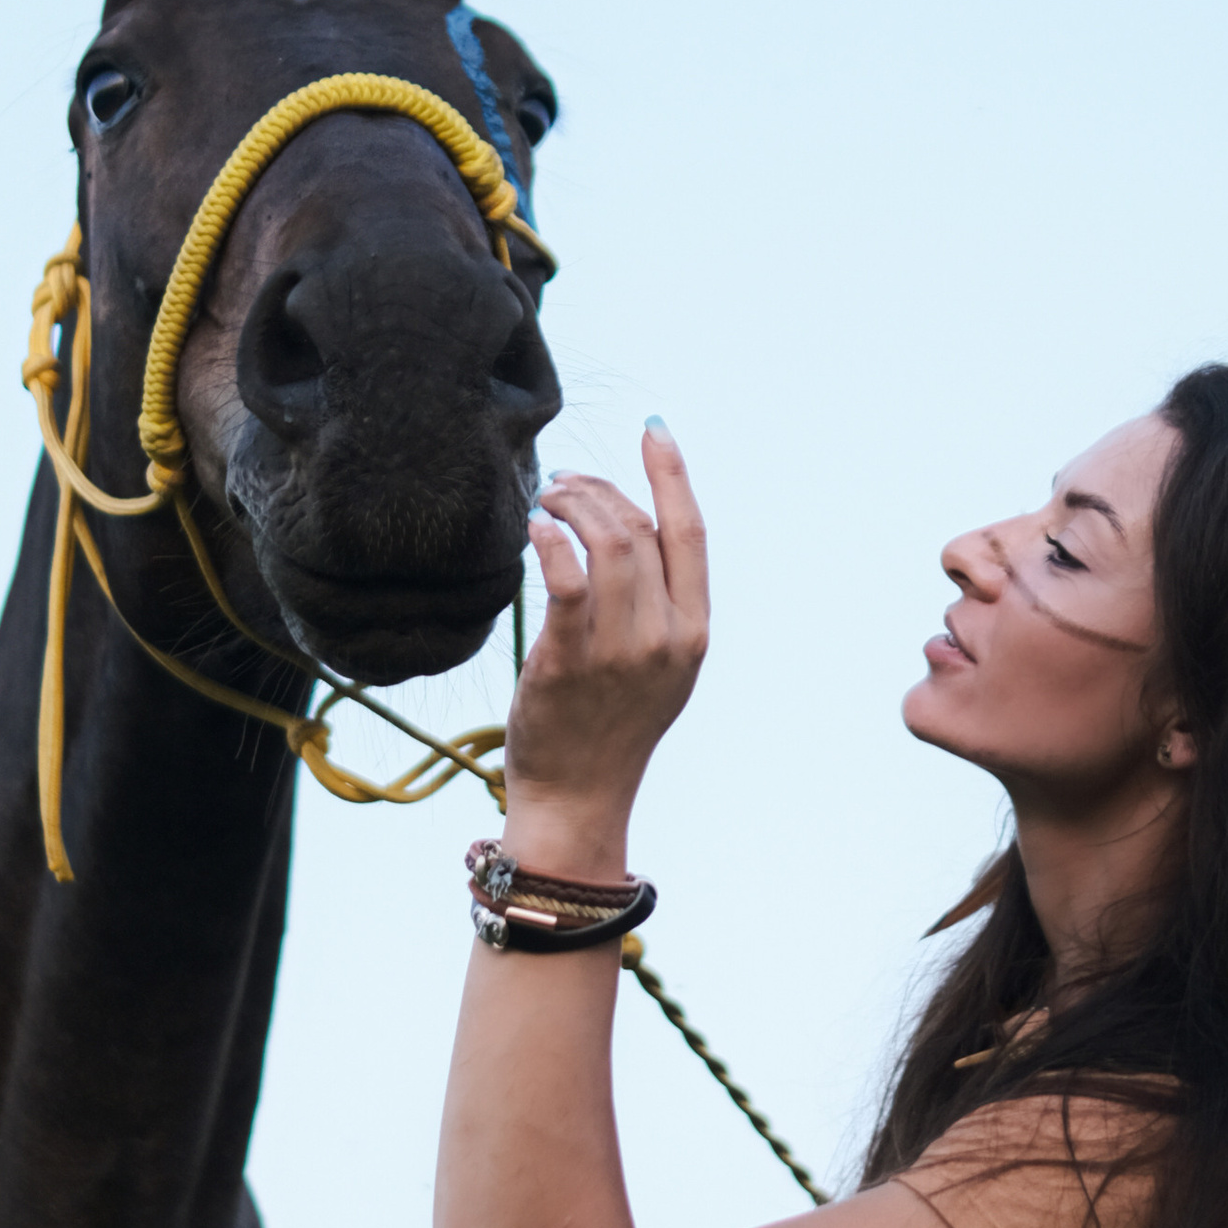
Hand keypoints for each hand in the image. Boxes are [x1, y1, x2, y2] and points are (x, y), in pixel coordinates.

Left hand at [503, 426, 707, 875]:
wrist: (579, 797)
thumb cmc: (609, 726)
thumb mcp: (657, 666)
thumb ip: (655, 605)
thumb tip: (625, 529)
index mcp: (694, 632)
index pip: (692, 533)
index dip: (673, 474)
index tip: (654, 431)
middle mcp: (666, 637)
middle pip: (639, 528)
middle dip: (599, 488)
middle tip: (564, 480)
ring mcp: (621, 651)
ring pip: (606, 544)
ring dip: (571, 505)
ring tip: (545, 498)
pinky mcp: (570, 661)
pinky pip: (565, 578)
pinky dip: (550, 539)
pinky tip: (534, 527)